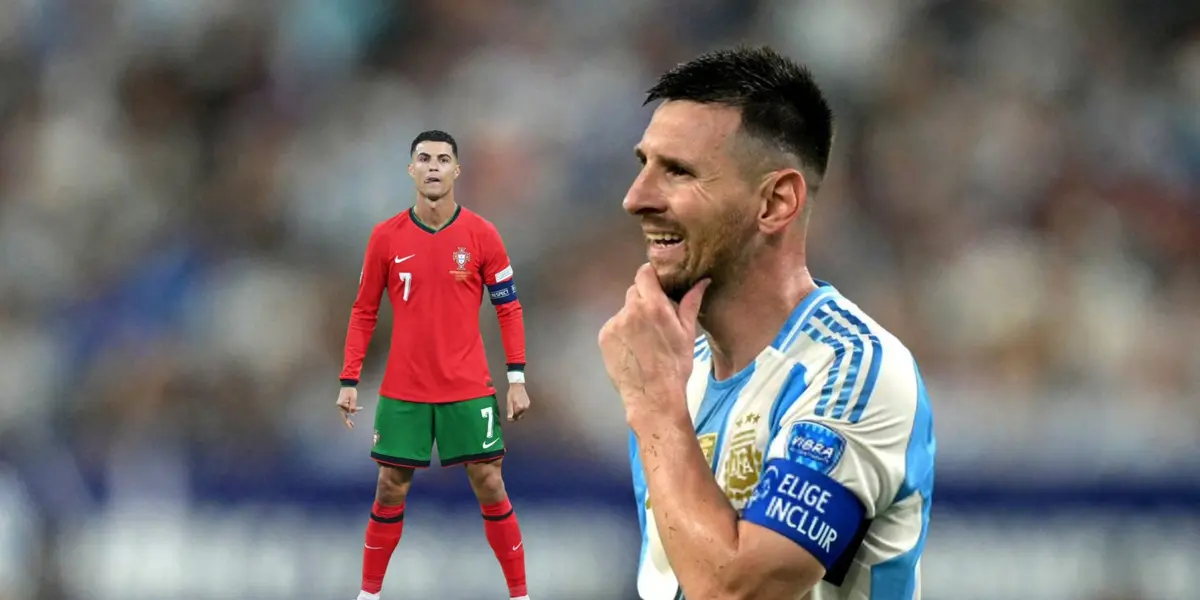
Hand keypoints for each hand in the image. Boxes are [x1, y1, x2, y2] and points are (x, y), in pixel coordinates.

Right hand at [336, 386, 362, 428]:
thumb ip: (353, 406)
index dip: (352, 414)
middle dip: (347, 422)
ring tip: (352, 424)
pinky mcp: (341, 404)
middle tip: (351, 427)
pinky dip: (350, 412)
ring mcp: (340, 405)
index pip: (347, 412)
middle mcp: (339, 405)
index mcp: (341, 404)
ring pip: (345, 413)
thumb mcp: (353, 398)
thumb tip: (352, 414)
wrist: (347, 384)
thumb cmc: (350, 390)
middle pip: (343, 415)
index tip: (355, 418)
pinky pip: (345, 410)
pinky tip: (353, 414)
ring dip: (350, 416)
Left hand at [507, 383, 530, 421]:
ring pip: (522, 413)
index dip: (512, 418)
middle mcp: (525, 407)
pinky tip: (517, 405)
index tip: (509, 418)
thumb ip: (510, 410)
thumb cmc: (512, 393)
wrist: (518, 386)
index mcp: (520, 407)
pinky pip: (524, 409)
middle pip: (520, 416)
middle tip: (511, 414)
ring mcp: (527, 405)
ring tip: (514, 408)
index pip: (516, 417)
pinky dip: (521, 409)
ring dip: (518, 413)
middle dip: (515, 416)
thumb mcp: (509, 402)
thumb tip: (509, 418)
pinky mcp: (528, 403)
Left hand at [599, 263, 709, 421]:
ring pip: (624, 309)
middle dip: (644, 298)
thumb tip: (701, 282)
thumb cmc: (675, 365)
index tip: (657, 283)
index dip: (650, 275)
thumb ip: (690, 303)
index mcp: (654, 306)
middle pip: (634, 291)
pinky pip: (614, 325)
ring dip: (633, 316)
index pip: (644, 273)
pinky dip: (622, 331)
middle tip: (655, 317)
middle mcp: (631, 310)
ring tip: (645, 338)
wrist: (653, 396)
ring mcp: (614, 324)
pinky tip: (633, 347)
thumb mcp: (687, 333)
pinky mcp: (604, 337)